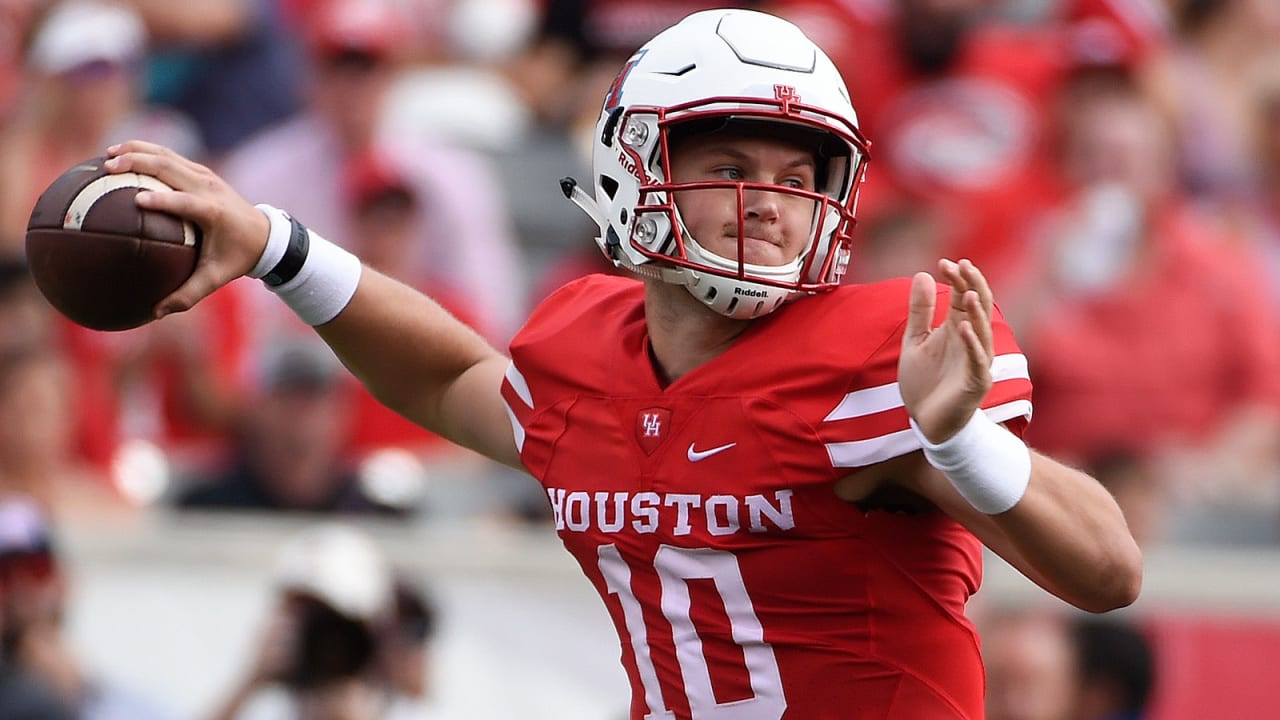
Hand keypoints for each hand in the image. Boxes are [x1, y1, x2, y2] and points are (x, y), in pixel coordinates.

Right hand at [105, 140, 269, 318]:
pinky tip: (120, 154)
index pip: (187, 202)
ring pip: (168, 155)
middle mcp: (209, 188)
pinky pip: (169, 156)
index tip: (137, 200)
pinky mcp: (201, 171)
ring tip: (107, 155)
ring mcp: (205, 176)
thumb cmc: (237, 258)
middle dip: (139, 163)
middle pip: (171, 167)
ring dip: (137, 151)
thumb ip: (188, 295)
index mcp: (214, 213)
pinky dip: (144, 151)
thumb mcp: (216, 278)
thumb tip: (156, 312)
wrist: (264, 234)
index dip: (164, 199)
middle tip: (108, 168)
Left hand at [899, 259, 994, 443]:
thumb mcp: (915, 341)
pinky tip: (963, 328)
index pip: (964, 296)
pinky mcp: (975, 382)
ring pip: (982, 331)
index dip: (958, 278)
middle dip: (973, 285)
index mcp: (958, 329)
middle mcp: (971, 342)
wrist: (926, 422)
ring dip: (975, 312)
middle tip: (963, 265)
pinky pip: (977, 361)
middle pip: (978, 308)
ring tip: (967, 291)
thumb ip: (920, 311)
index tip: (944, 262)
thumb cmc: (925, 382)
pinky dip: (972, 344)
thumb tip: (923, 274)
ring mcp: (976, 361)